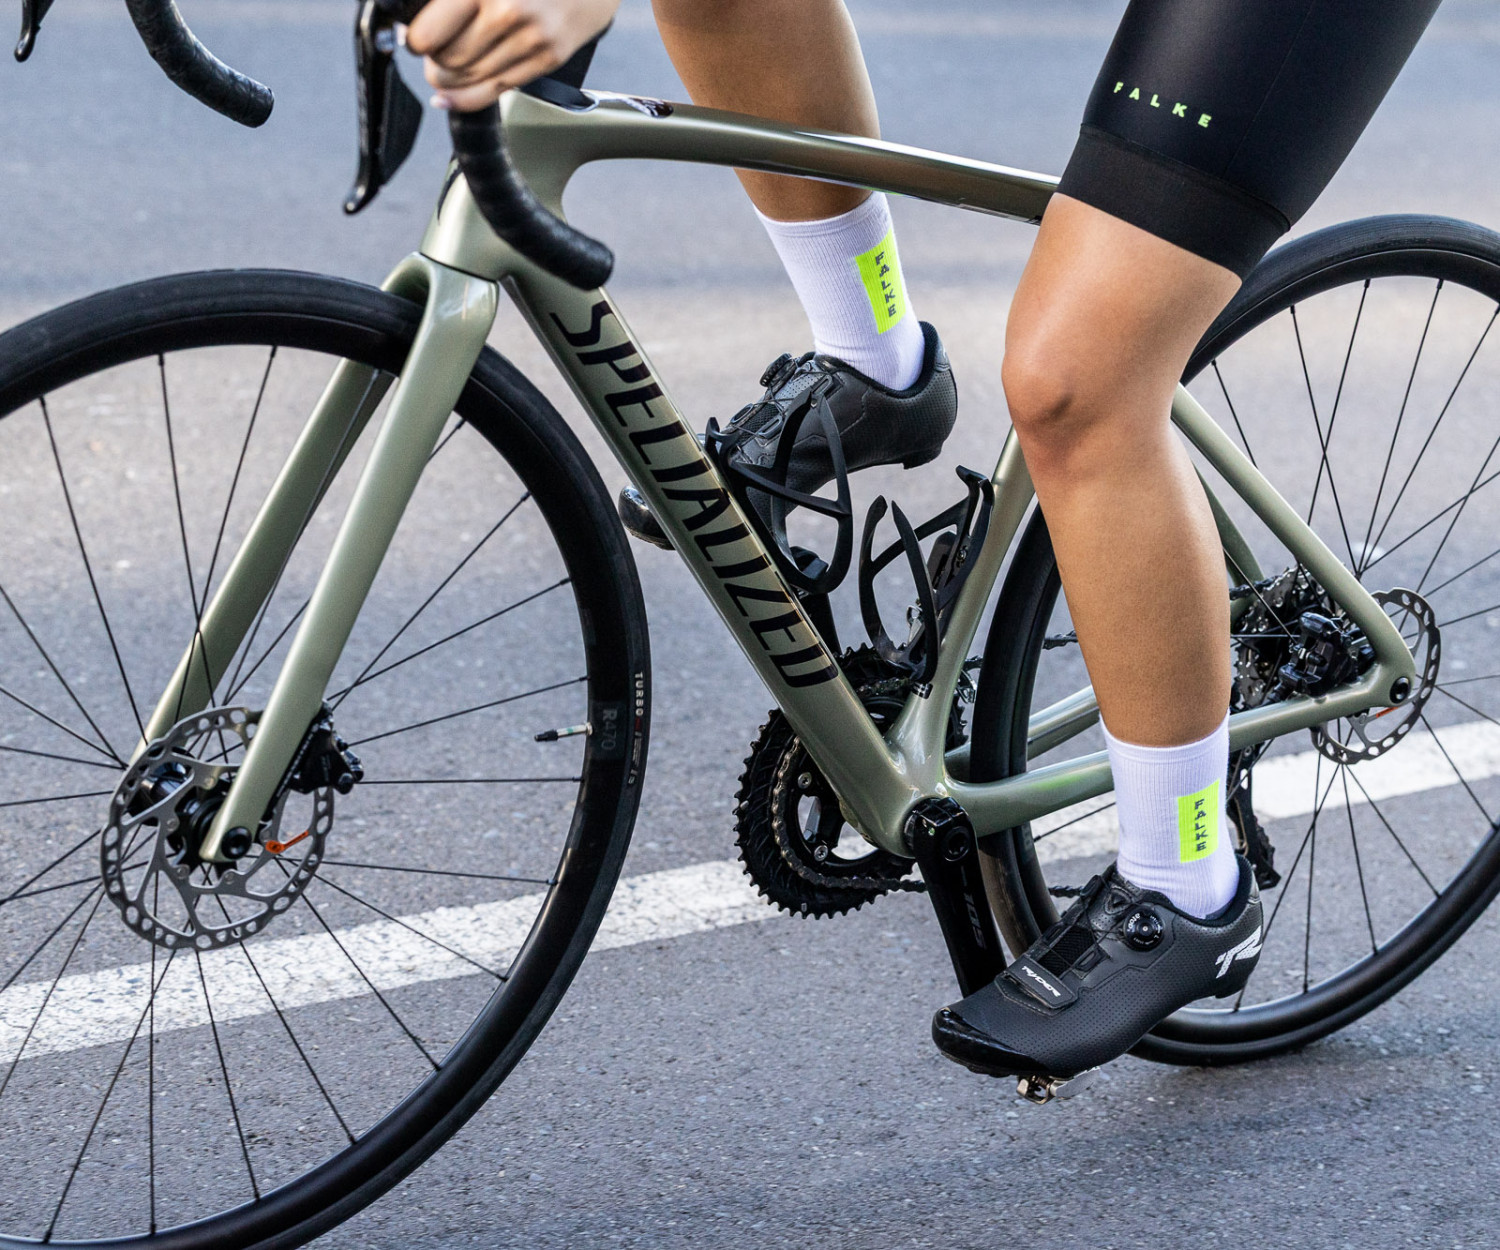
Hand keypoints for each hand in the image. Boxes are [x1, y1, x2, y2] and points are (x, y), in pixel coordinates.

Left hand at [405, 0, 618, 111]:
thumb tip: (417, 23)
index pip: (430, 34)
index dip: (415, 41)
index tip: (414, 40)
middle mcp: (508, 11)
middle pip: (450, 60)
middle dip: (433, 63)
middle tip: (430, 56)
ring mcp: (531, 39)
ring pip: (470, 80)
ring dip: (448, 81)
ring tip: (442, 72)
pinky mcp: (547, 58)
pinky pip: (496, 91)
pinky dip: (466, 98)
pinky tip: (450, 96)